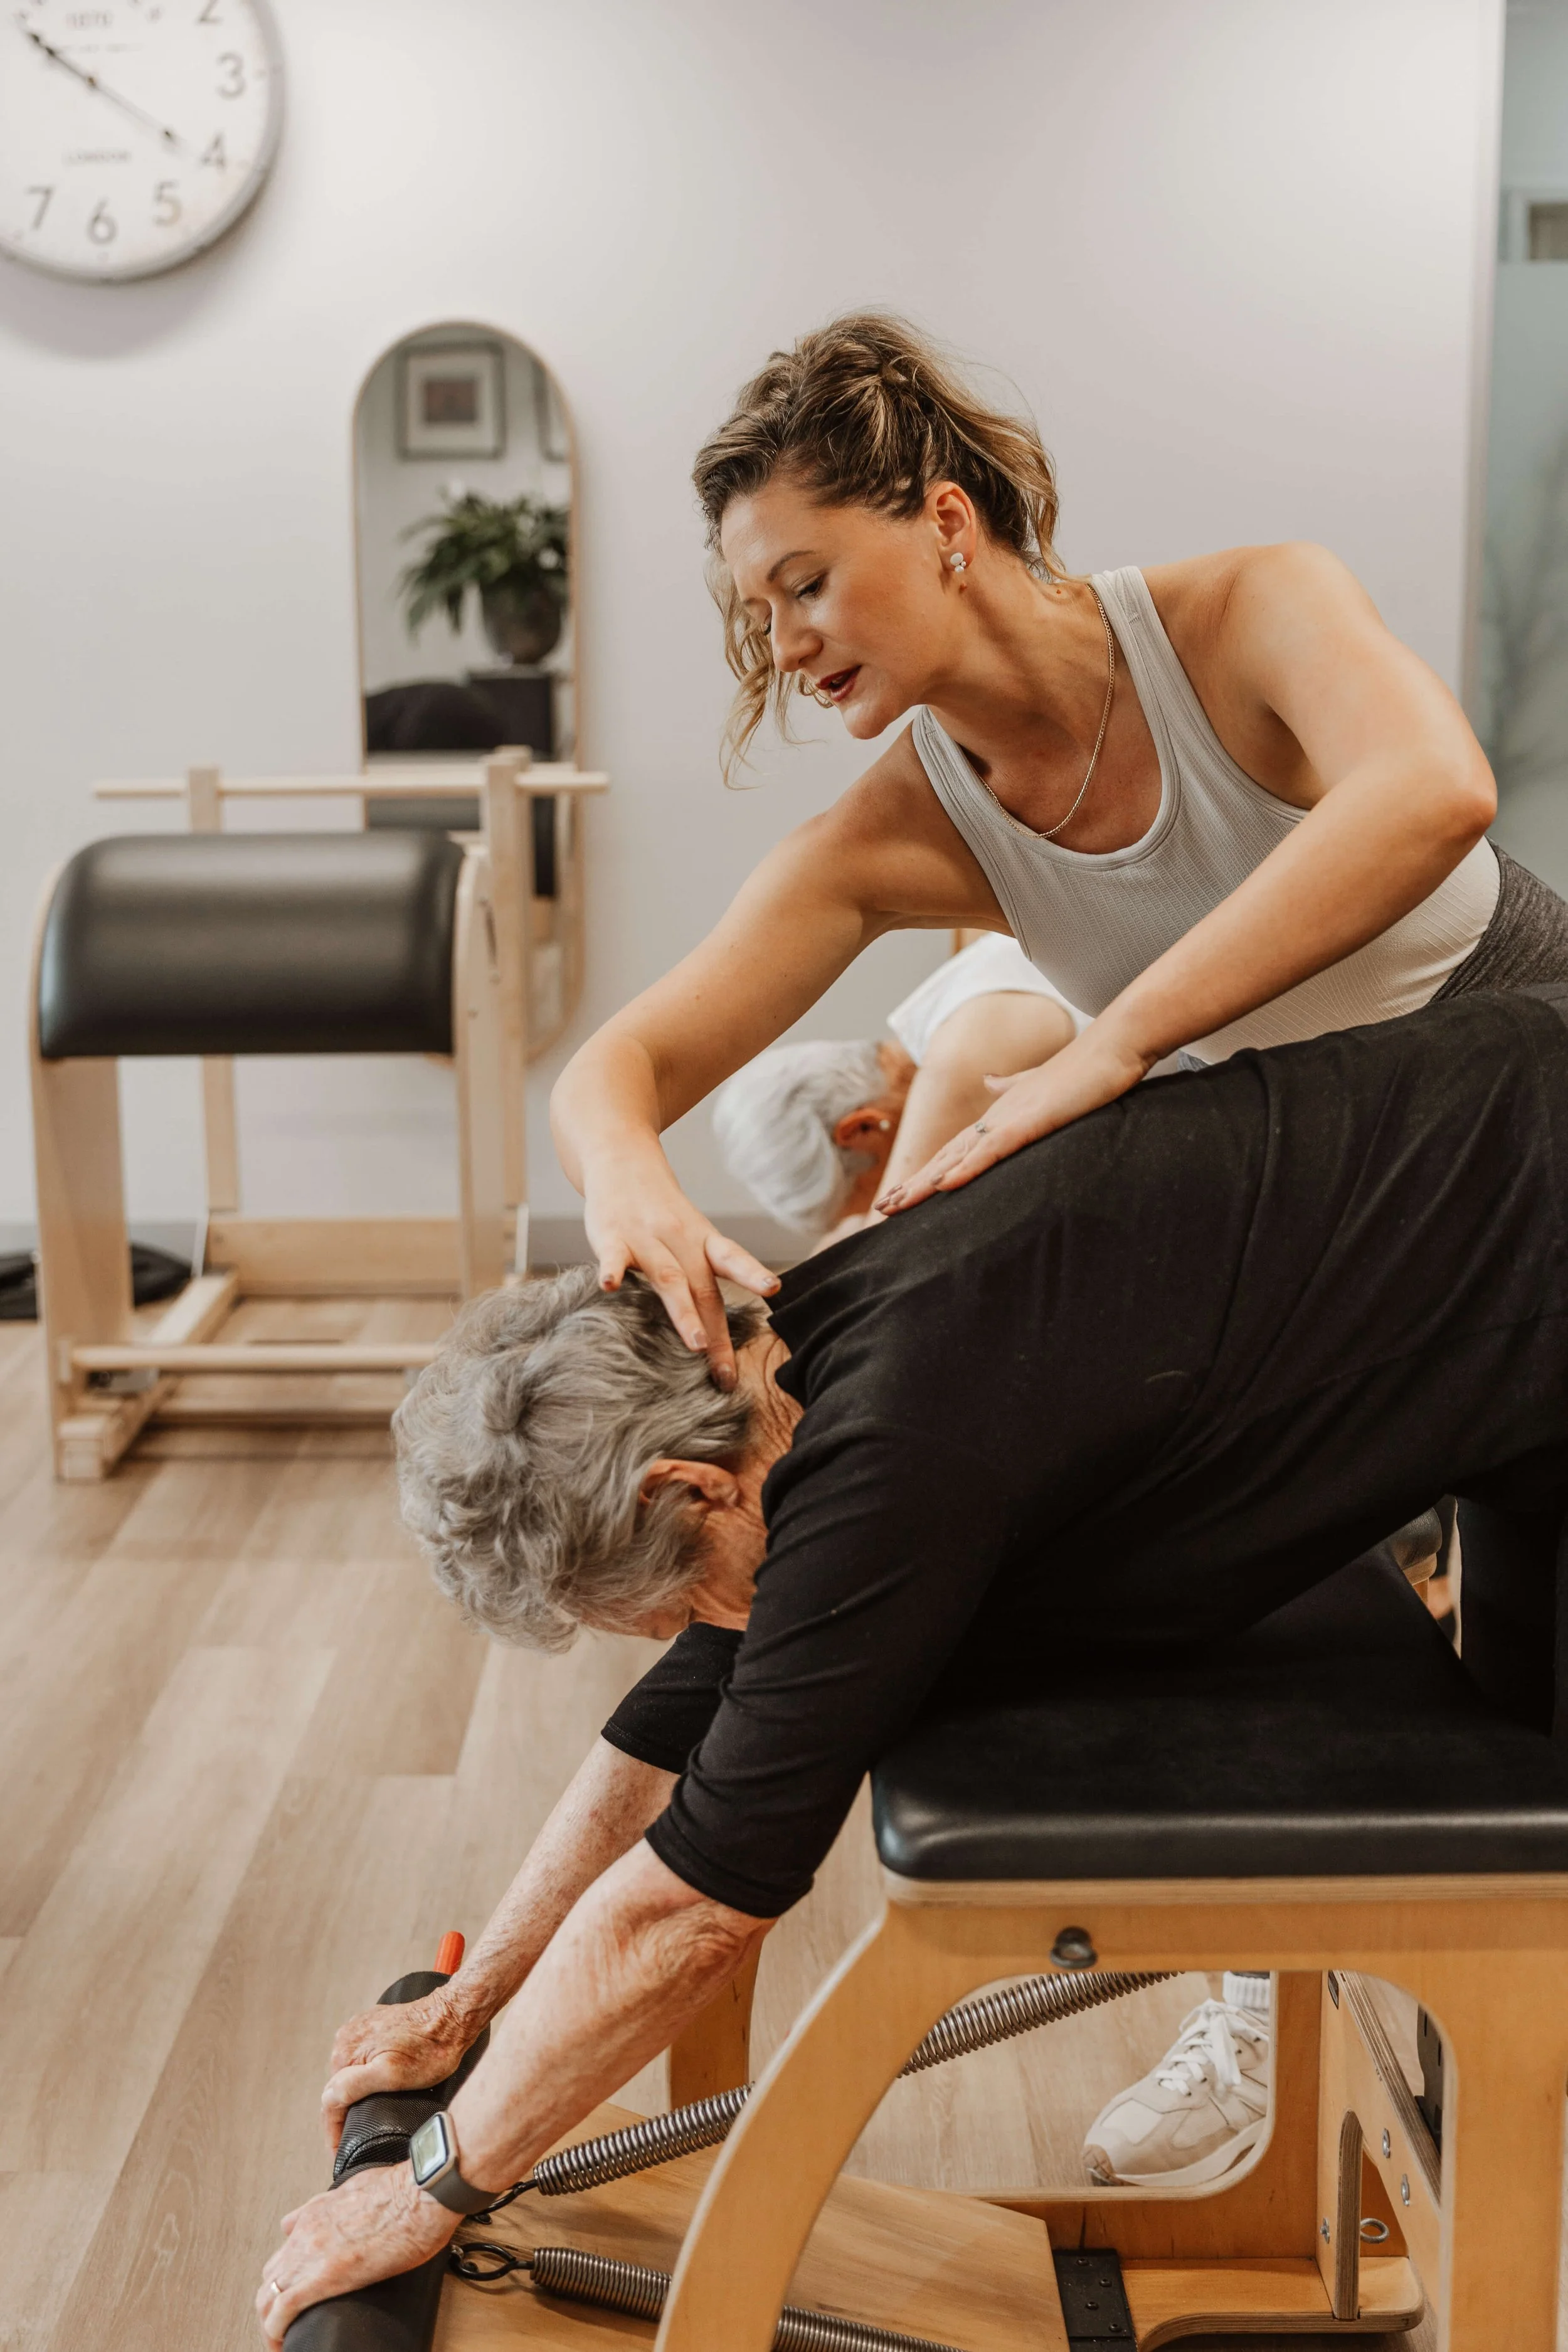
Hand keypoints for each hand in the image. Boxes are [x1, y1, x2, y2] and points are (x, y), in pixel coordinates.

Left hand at [256, 2164, 454, 2344]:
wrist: (423, 2194)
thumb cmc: (403, 2190)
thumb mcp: (358, 2186)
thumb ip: (335, 2202)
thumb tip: (331, 2209)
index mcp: (315, 2214)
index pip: (283, 2253)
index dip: (284, 2279)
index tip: (293, 2295)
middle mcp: (306, 2233)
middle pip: (270, 2278)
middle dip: (274, 2304)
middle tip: (288, 2323)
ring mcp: (312, 2253)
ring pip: (268, 2296)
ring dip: (271, 2321)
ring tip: (283, 2339)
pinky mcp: (325, 2276)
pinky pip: (283, 2311)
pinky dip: (276, 2331)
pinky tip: (283, 2343)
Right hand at [322, 1989, 475, 2154]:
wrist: (453, 2017)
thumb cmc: (431, 2049)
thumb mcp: (393, 2075)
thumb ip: (355, 2085)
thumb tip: (328, 2098)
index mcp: (345, 2051)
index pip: (329, 2101)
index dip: (334, 2132)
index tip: (339, 2152)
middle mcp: (347, 2038)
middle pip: (337, 2088)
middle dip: (343, 2113)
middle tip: (354, 2138)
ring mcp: (360, 2030)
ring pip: (350, 2073)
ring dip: (355, 2093)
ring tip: (364, 2116)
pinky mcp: (374, 2026)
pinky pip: (363, 2058)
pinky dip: (366, 2074)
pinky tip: (378, 2085)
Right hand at [586, 1157, 778, 1390]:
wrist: (619, 1156)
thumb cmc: (658, 1207)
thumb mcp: (689, 1233)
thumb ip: (700, 1277)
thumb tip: (716, 1336)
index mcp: (702, 1240)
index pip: (732, 1260)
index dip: (753, 1273)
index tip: (775, 1291)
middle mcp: (679, 1239)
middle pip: (703, 1288)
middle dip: (717, 1333)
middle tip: (726, 1374)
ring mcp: (645, 1237)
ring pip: (668, 1278)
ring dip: (683, 1313)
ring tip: (697, 1345)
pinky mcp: (610, 1235)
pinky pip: (613, 1256)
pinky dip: (612, 1270)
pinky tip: (609, 1286)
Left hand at [876, 1026, 1150, 1211]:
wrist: (1112, 1048)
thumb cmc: (1084, 1070)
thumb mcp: (1040, 1085)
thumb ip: (1012, 1085)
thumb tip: (990, 1080)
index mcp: (1000, 1113)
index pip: (956, 1149)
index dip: (929, 1173)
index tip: (905, 1194)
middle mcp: (997, 1116)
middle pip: (946, 1156)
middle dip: (914, 1185)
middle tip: (883, 1208)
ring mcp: (1011, 1118)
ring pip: (958, 1156)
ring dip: (926, 1183)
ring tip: (896, 1204)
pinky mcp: (1031, 1121)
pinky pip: (992, 1149)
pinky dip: (966, 1168)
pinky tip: (944, 1186)